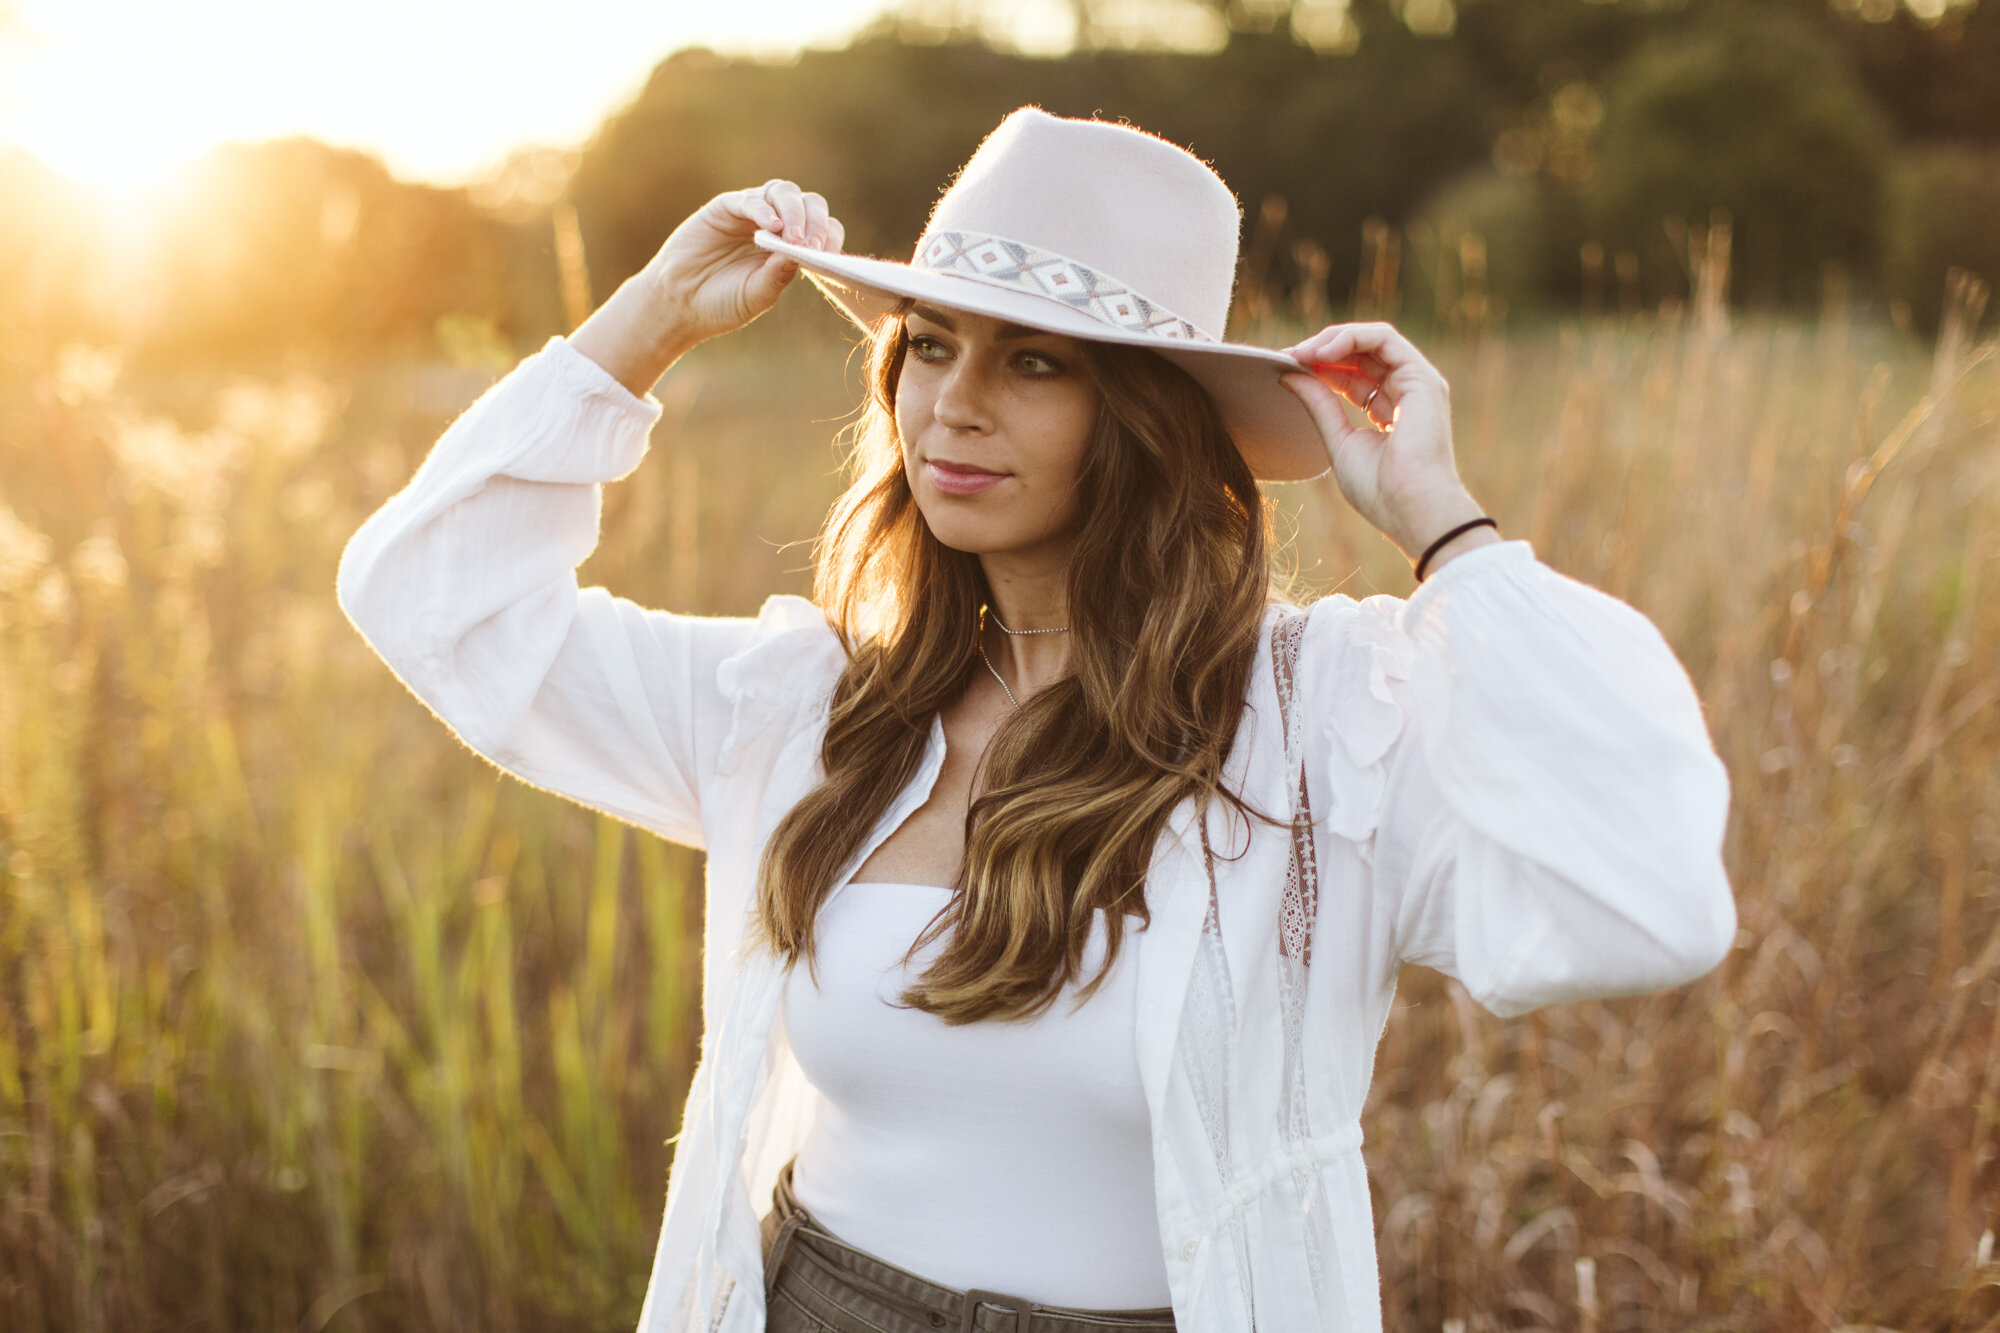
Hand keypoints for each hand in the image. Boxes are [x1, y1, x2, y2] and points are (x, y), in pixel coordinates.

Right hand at [643, 180, 845, 354]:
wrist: (680, 303)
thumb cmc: (721, 302)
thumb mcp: (756, 295)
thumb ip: (777, 277)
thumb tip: (800, 256)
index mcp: (790, 246)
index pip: (822, 229)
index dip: (830, 237)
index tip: (829, 255)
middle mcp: (776, 224)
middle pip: (808, 203)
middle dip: (815, 222)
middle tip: (811, 247)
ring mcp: (751, 213)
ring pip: (783, 192)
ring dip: (794, 212)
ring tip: (791, 238)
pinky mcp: (726, 207)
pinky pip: (749, 199)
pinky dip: (763, 210)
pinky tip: (771, 227)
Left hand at [1277, 321, 1487, 562]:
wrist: (1410, 508)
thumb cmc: (1380, 490)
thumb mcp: (1338, 441)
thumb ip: (1319, 405)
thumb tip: (1289, 376)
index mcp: (1390, 412)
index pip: (1353, 376)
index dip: (1320, 367)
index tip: (1286, 368)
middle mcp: (1407, 393)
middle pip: (1362, 354)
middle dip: (1322, 350)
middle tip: (1288, 356)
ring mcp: (1417, 383)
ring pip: (1373, 340)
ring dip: (1333, 339)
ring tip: (1301, 353)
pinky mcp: (1421, 377)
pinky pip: (1384, 339)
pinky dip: (1350, 338)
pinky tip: (1321, 352)